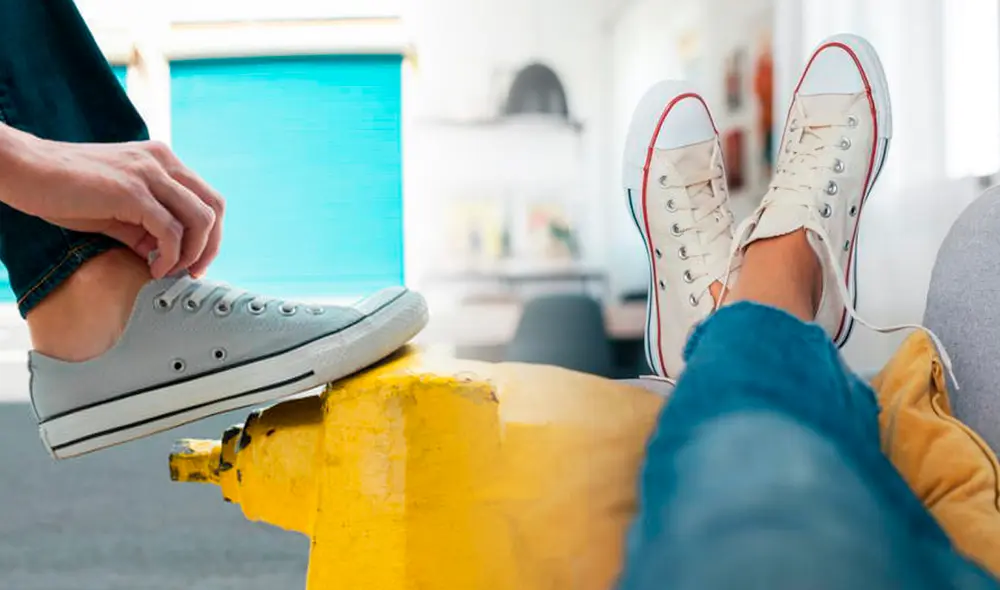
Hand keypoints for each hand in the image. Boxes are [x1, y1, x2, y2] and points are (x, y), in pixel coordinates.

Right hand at [0, 127, 224, 277]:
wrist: (26, 170)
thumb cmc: (65, 188)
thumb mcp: (118, 207)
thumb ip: (147, 227)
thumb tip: (168, 256)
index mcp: (162, 160)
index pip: (208, 198)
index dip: (210, 234)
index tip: (195, 261)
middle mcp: (161, 161)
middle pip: (215, 207)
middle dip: (210, 246)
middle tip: (191, 272)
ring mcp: (149, 173)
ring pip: (201, 219)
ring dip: (192, 253)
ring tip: (168, 270)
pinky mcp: (132, 192)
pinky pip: (171, 231)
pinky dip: (169, 257)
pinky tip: (153, 267)